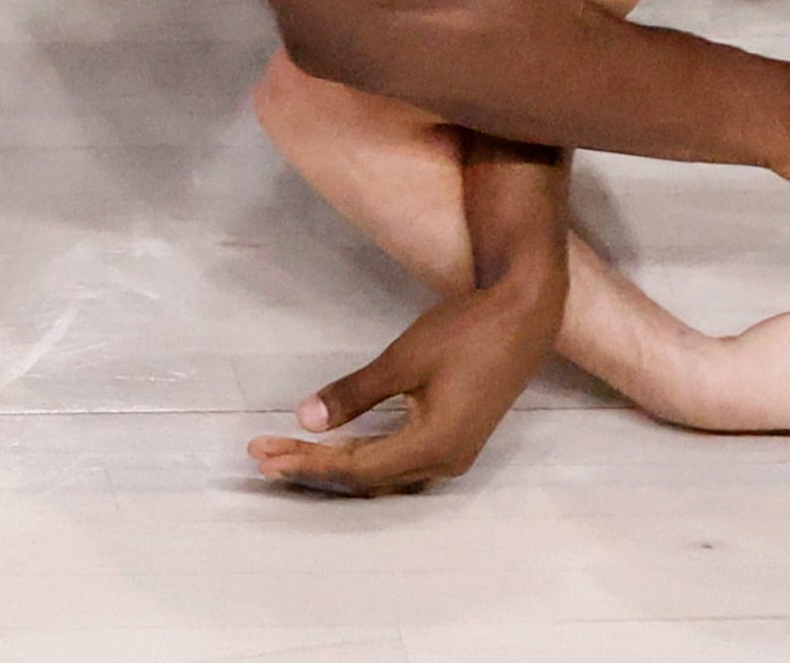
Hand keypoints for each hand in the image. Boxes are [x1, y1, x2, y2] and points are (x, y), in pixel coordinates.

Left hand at [248, 262, 564, 494]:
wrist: (526, 314)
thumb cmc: (468, 331)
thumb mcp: (405, 358)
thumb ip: (355, 393)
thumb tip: (304, 419)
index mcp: (433, 446)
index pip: (356, 468)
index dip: (308, 462)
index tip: (266, 454)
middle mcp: (444, 461)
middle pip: (364, 477)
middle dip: (312, 465)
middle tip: (263, 456)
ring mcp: (453, 453)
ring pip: (381, 471)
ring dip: (334, 460)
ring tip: (288, 452)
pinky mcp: (455, 438)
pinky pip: (398, 459)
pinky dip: (362, 451)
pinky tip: (337, 443)